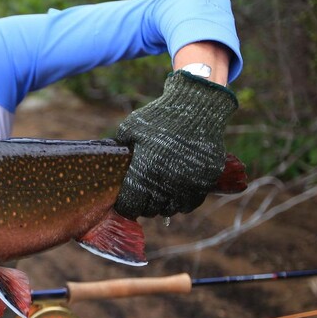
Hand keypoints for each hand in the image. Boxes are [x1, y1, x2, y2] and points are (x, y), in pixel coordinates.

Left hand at [114, 68, 238, 218]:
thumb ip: (120, 147)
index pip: (130, 206)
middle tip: (142, 196)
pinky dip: (183, 203)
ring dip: (163, 205)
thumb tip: (111, 160)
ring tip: (159, 194)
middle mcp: (166, 183)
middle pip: (151, 210)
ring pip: (171, 209)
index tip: (125, 202)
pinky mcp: (205, 181)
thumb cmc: (160, 116)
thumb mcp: (131, 128)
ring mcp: (188, 184)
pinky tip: (176, 194)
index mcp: (145, 172)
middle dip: (144, 205)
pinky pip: (191, 203)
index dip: (126, 206)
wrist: (197, 107)